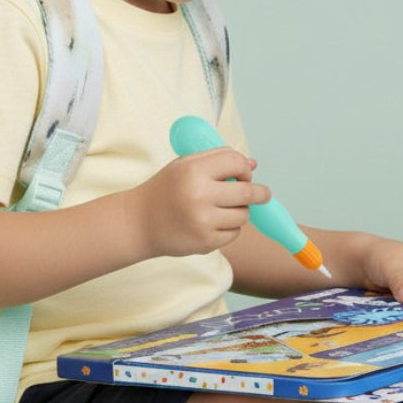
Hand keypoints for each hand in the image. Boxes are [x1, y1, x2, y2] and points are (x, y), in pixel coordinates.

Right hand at [132, 148, 270, 260]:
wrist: (139, 222)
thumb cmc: (165, 190)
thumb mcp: (185, 165)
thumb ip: (218, 159)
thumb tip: (253, 164)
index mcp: (193, 171)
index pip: (236, 163)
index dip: (245, 168)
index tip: (244, 174)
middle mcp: (199, 196)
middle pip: (248, 192)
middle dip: (260, 193)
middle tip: (263, 194)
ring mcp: (203, 222)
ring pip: (243, 215)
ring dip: (240, 211)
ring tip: (222, 209)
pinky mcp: (205, 242)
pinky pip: (234, 233)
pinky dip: (229, 228)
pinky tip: (212, 223)